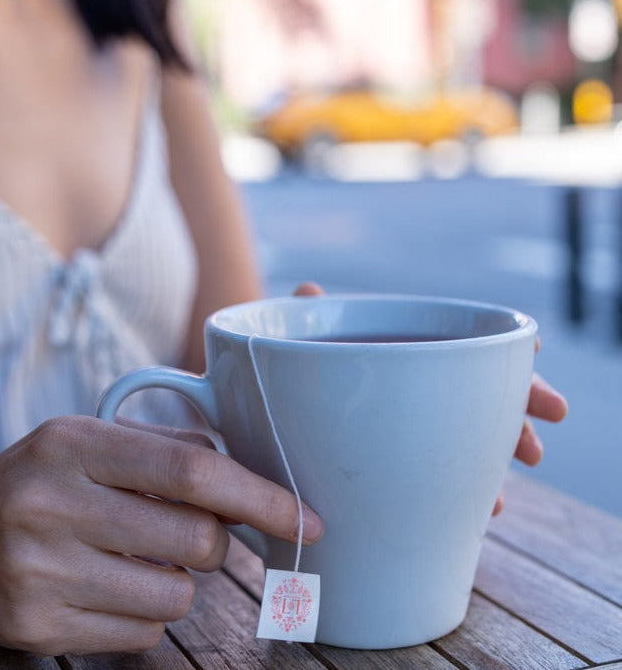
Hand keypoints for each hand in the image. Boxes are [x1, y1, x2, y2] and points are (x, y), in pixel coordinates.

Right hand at [0, 417, 322, 654]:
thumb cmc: (36, 479)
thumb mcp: (91, 440)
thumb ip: (170, 449)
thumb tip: (245, 473)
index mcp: (77, 444)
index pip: (193, 472)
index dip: (261, 498)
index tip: (306, 520)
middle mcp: (55, 505)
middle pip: (197, 540)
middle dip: (217, 542)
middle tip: (193, 529)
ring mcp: (42, 572)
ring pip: (177, 595)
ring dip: (180, 579)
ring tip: (136, 555)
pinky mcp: (37, 627)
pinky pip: (142, 632)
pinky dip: (147, 610)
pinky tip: (109, 584)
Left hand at [291, 284, 568, 515]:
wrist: (268, 403)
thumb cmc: (286, 361)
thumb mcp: (296, 338)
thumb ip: (305, 317)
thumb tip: (307, 290)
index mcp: (401, 348)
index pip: (460, 345)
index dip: (496, 347)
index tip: (535, 351)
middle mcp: (415, 385)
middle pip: (479, 391)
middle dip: (514, 412)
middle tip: (535, 446)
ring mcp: (409, 423)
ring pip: (467, 437)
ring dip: (489, 466)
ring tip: (499, 502)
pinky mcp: (397, 461)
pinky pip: (439, 473)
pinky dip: (461, 491)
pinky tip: (470, 513)